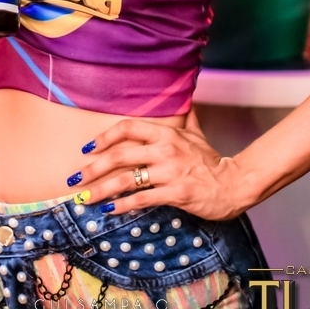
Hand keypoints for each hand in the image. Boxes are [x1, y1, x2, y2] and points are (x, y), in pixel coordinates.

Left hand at [66, 116, 245, 220]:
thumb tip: (183, 99)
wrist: (233, 184)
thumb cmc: (211, 160)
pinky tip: (109, 210)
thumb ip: (185, 117)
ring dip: (101, 189)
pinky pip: (142, 199)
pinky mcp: (175, 193)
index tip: (88, 147)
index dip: (105, 136)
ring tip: (84, 199)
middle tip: (76, 178)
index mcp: (166, 133)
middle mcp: (165, 149)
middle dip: (94, 167)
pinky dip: (122, 205)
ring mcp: (169, 172)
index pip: (128, 128)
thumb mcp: (196, 134)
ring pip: (126, 180)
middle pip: (120, 155)